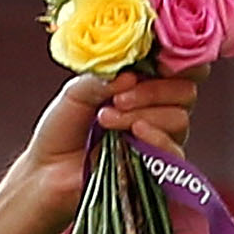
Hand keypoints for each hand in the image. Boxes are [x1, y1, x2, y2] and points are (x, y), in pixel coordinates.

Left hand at [2, 68, 203, 233]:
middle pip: (185, 90)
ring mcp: (161, 137)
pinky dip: (156, 137)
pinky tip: (134, 131)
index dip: (175, 61)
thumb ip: (104, 77)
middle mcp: (159, 108)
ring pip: (179, 117)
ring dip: (144, 114)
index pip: (181, 66)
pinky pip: (174, 149)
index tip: (154, 61)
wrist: (47, 172)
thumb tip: (131, 76)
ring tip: (106, 119)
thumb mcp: (76, 93)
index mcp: (145, 83)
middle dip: (153, 91)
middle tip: (117, 99)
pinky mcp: (159, 166)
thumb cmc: (62, 129)